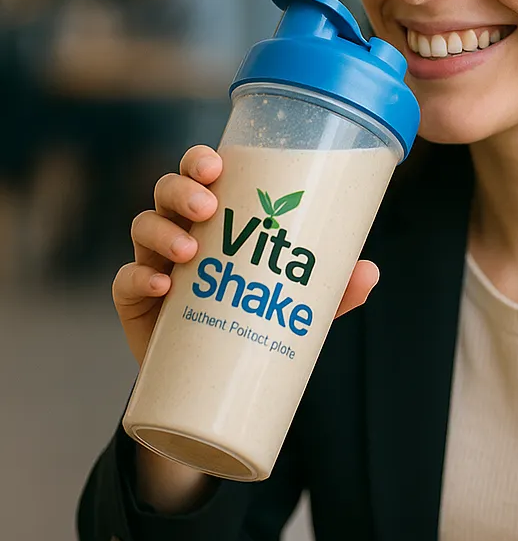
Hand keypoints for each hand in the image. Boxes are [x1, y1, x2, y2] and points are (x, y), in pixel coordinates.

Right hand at [112, 144, 379, 366]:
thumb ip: (333, 288)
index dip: (201, 160)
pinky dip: (137, 279)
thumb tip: (370, 272)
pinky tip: (161, 286)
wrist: (218, 380)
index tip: (218, 163)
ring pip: (143, 228)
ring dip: (163, 232)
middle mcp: (181, 231)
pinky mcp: (134, 303)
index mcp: (217, 218)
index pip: (202, 174)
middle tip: (208, 203)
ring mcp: (153, 264)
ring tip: (190, 249)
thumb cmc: (256, 319)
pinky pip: (124, 282)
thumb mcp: (298, 302)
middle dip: (182, 188)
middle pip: (167, 191)